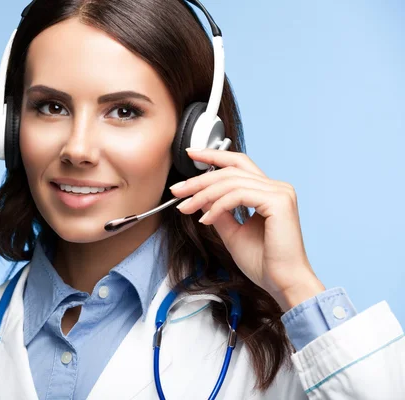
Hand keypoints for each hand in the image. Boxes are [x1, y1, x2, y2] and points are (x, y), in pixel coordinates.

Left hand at [170, 148, 324, 310]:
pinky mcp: (278, 202)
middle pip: (230, 170)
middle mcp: (277, 187)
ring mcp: (279, 192)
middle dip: (199, 179)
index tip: (190, 154)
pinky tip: (205, 220)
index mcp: (268, 191)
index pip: (238, 164)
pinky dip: (217, 206)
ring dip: (203, 194)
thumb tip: (201, 199)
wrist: (282, 283)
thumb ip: (219, 212)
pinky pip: (238, 195)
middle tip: (177, 190)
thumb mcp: (232, 233)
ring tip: (186, 208)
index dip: (213, 156)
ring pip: (231, 181)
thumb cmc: (263, 263)